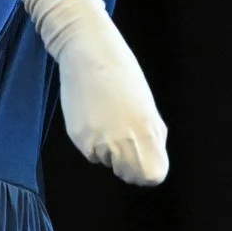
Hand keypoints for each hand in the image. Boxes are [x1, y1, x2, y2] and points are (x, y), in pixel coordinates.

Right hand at [54, 23, 168, 184]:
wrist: (89, 54)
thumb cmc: (122, 77)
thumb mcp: (147, 109)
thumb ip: (151, 139)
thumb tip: (149, 167)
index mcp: (148, 132)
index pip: (152, 176)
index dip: (148, 169)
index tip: (143, 156)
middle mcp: (124, 141)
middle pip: (129, 175)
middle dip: (127, 164)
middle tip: (122, 137)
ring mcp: (99, 142)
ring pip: (107, 163)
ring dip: (108, 149)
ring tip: (106, 117)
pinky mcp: (79, 138)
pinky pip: (90, 152)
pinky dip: (92, 140)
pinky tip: (93, 116)